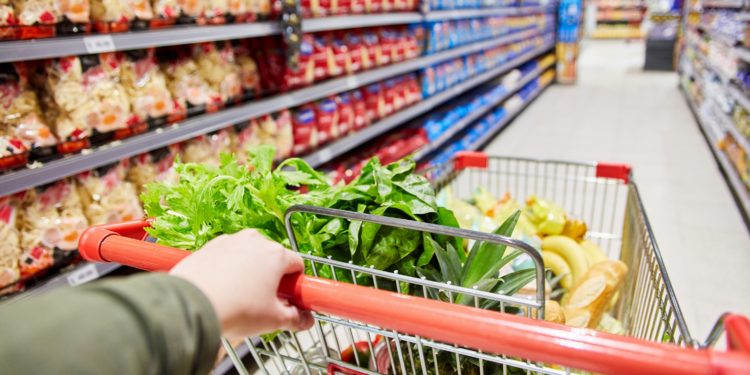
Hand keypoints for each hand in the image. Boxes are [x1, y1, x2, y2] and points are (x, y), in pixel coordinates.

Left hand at [170, 229, 313, 338]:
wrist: (192, 305)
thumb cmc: (236, 309)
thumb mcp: (273, 320)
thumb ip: (295, 319)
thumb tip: (306, 320)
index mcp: (276, 254)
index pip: (297, 264)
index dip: (295, 283)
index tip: (289, 297)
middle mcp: (255, 241)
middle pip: (272, 257)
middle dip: (271, 276)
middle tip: (263, 300)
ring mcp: (231, 241)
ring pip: (248, 254)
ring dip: (249, 270)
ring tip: (239, 296)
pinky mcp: (209, 246)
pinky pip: (226, 255)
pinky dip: (227, 268)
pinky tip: (222, 289)